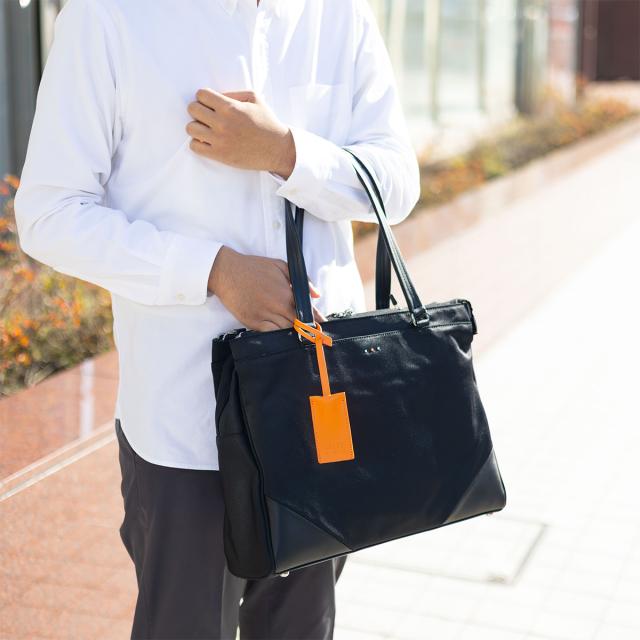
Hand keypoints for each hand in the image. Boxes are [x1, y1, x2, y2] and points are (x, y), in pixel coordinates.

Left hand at [186, 89, 295, 178]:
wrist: (277, 149)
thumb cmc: (267, 123)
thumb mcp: (255, 99)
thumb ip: (233, 94)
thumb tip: (216, 97)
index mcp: (231, 107)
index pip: (201, 94)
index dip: (204, 97)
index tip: (211, 104)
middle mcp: (223, 123)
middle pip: (192, 109)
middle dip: (198, 110)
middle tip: (208, 116)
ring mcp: (220, 140)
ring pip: (190, 128)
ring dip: (197, 127)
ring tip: (206, 130)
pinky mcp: (220, 155)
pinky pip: (195, 146)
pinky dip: (198, 143)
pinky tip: (208, 142)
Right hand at [208, 246, 324, 331]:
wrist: (227, 272)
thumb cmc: (254, 267)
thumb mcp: (281, 266)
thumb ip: (302, 280)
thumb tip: (316, 295)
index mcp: (286, 294)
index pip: (307, 312)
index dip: (315, 320)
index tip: (320, 326)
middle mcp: (277, 307)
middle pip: (298, 325)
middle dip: (305, 329)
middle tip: (311, 333)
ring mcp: (264, 317)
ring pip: (285, 332)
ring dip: (292, 333)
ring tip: (297, 334)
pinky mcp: (252, 323)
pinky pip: (270, 335)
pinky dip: (277, 336)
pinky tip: (280, 334)